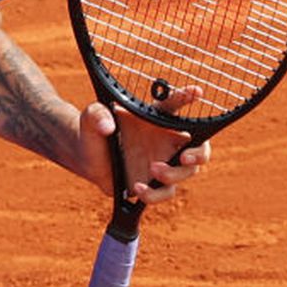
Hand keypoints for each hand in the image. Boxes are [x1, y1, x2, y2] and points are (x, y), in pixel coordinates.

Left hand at [79, 87, 209, 204]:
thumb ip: (97, 115)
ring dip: (174, 175)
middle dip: (199, 154)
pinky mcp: (154, 184)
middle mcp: (166, 140)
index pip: (175, 105)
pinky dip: (154, 194)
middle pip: (200, 148)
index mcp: (157, 118)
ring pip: (186, 173)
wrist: (86, 159)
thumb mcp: (91, 118)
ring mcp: (163, 163)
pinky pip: (164, 193)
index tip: (197, 92)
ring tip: (153, 169)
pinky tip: (137, 189)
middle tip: (185, 157)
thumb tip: (107, 126)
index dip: (187, 97)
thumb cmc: (94, 132)